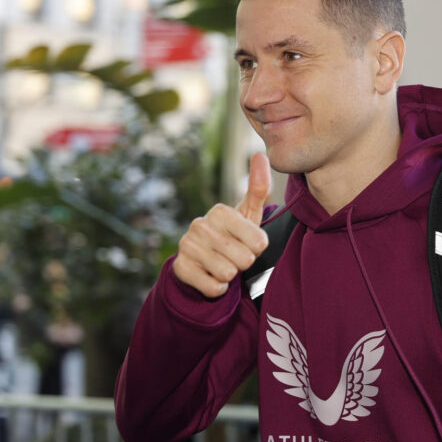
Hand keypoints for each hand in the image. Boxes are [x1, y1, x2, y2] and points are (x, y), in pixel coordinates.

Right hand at [172, 152, 270, 296]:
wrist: (200, 261)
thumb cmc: (231, 235)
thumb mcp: (248, 214)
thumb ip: (258, 188)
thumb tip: (261, 153)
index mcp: (220, 211)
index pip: (259, 242)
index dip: (257, 248)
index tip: (246, 243)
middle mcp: (200, 224)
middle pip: (244, 259)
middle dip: (243, 263)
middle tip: (233, 256)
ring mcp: (187, 246)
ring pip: (228, 274)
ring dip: (229, 276)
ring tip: (221, 265)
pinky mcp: (180, 268)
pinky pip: (213, 288)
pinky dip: (217, 288)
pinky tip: (210, 276)